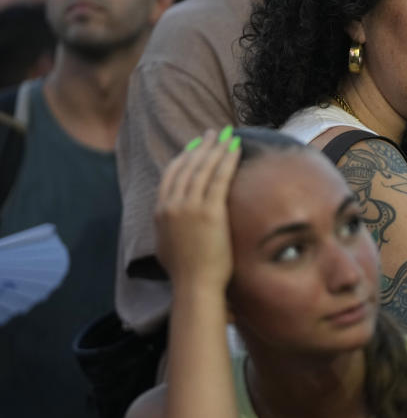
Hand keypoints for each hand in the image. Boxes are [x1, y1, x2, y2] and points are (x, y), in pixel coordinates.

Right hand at [154, 127, 240, 294]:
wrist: (195, 284)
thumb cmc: (184, 271)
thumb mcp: (165, 244)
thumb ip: (165, 226)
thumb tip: (167, 219)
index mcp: (160, 210)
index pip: (172, 174)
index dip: (186, 156)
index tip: (197, 146)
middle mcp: (172, 204)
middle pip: (188, 166)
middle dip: (203, 146)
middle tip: (214, 133)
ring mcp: (190, 207)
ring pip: (204, 168)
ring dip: (217, 148)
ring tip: (227, 135)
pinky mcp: (210, 211)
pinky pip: (220, 178)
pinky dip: (227, 160)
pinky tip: (236, 149)